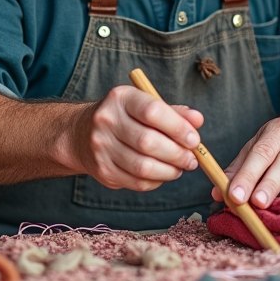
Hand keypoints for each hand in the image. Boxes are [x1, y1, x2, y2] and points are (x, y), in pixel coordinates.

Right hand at [71, 86, 203, 191]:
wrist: (81, 133)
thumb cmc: (124, 117)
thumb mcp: (144, 105)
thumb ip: (173, 112)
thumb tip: (198, 120)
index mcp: (121, 98)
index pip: (153, 112)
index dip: (178, 128)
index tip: (194, 140)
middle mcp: (106, 121)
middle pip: (148, 142)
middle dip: (177, 154)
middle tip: (191, 159)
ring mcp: (101, 147)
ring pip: (143, 167)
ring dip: (169, 171)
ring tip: (180, 168)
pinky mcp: (102, 170)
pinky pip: (136, 182)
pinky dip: (156, 181)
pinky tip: (162, 174)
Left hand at [211, 116, 279, 207]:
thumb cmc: (279, 146)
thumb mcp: (257, 148)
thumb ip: (237, 169)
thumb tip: (217, 193)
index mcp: (279, 128)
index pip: (261, 151)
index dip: (248, 175)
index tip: (235, 195)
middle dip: (266, 186)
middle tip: (253, 204)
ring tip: (265, 208)